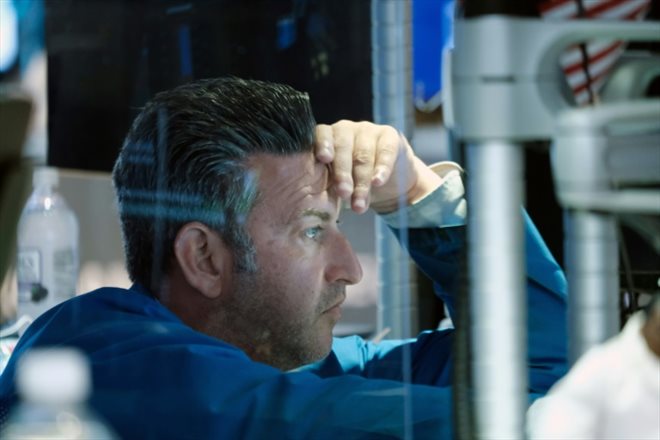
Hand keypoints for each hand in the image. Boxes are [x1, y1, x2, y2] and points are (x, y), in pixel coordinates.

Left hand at [314, 120, 441, 213]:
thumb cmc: (349, 181)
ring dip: (362, 181)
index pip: (322, 134)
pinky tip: (378, 182)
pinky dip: (382, 169)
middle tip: (343, 193)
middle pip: (343, 148)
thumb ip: (325, 183)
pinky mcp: (389, 136)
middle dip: (343, 173)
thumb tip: (315, 200)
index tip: (324, 159)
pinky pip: (385, 152)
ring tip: (360, 204)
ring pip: (363, 155)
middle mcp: (346, 129)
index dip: (323, 145)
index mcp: (327, 137)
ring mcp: (368, 130)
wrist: (383, 181)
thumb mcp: (335, 182)